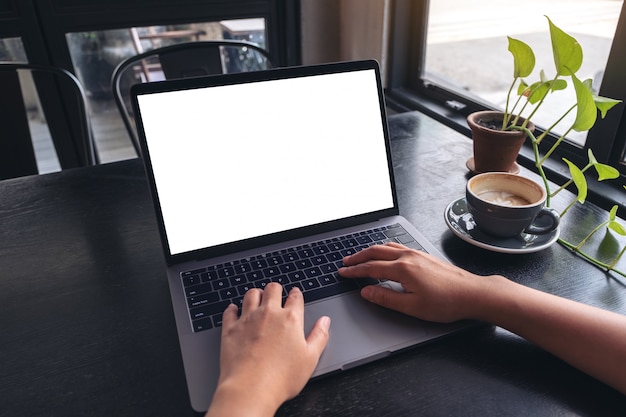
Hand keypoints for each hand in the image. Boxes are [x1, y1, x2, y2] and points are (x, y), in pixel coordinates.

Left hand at [206, 283, 330, 416]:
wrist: (250, 388)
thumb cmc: (281, 377)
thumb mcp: (310, 359)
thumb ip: (319, 336)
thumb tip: (325, 322)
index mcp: (290, 319)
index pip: (295, 297)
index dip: (296, 294)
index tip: (295, 294)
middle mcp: (268, 314)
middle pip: (272, 289)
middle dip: (276, 289)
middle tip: (276, 293)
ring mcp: (248, 319)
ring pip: (251, 295)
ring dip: (255, 294)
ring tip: (257, 297)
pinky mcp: (230, 329)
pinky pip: (230, 311)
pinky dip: (232, 308)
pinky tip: (234, 310)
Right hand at [339, 242, 488, 322]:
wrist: (472, 293)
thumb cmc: (446, 302)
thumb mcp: (412, 307)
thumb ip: (386, 298)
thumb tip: (366, 292)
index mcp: (402, 269)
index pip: (370, 268)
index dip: (354, 271)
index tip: (342, 272)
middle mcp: (408, 257)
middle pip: (376, 252)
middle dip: (358, 257)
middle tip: (346, 262)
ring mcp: (417, 254)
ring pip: (387, 246)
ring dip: (370, 250)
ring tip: (361, 256)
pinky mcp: (424, 255)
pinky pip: (398, 246)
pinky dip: (384, 248)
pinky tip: (386, 253)